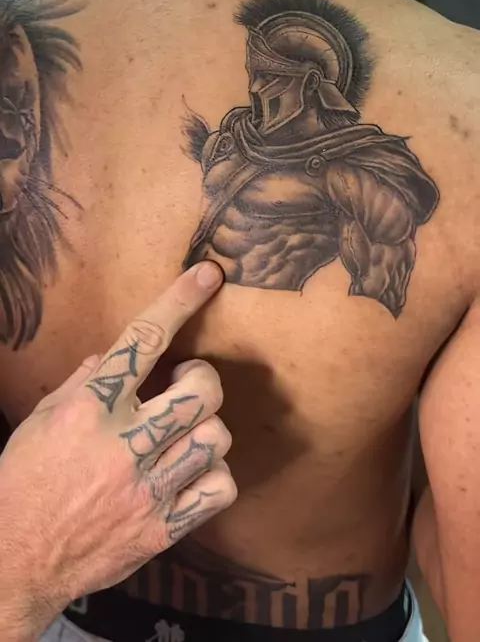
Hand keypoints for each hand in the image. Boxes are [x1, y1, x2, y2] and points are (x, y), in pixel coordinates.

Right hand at [0, 262, 235, 640]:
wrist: (13, 561)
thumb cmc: (22, 483)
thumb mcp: (41, 419)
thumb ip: (82, 382)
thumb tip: (114, 354)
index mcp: (89, 408)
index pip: (143, 339)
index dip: (180, 300)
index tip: (208, 275)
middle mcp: (122, 443)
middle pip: (201, 391)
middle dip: (202, 379)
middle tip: (186, 385)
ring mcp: (146, 488)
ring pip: (216, 437)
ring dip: (206, 428)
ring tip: (184, 433)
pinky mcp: (162, 528)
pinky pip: (219, 489)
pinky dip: (215, 475)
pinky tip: (193, 472)